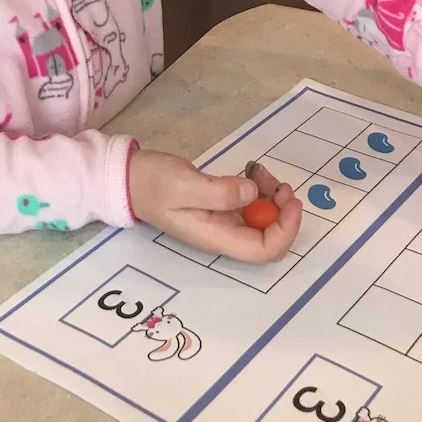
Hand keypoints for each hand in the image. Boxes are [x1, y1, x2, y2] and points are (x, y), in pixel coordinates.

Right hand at [128, 148, 301, 261]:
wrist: (130, 179)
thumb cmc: (154, 183)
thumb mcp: (185, 184)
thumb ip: (220, 192)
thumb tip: (253, 194)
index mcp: (217, 238)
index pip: (265, 250)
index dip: (286, 230)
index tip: (291, 200)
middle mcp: (225, 235)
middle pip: (270, 235)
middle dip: (282, 209)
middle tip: (277, 181)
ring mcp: (224, 222)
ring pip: (263, 217)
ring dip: (271, 195)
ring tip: (258, 170)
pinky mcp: (222, 207)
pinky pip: (251, 204)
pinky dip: (259, 188)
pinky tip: (249, 172)